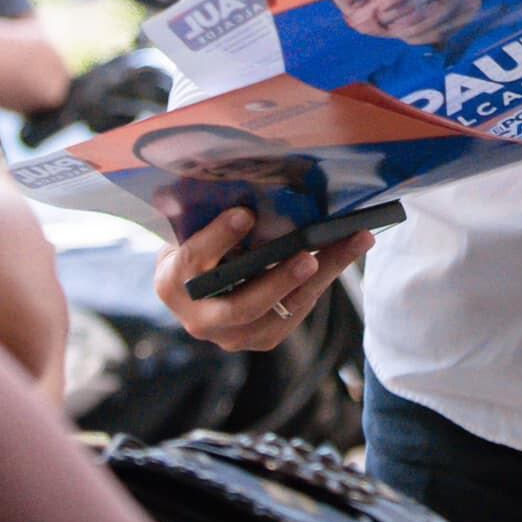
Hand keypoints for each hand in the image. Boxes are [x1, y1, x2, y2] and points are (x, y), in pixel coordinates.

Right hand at [154, 207, 372, 352]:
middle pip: (242, 306)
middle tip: (309, 255)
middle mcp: (199, 318)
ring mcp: (231, 336)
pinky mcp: (261, 339)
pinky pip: (294, 314)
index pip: (194, 260)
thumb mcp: (189, 228)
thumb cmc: (195, 245)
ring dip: (318, 279)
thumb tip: (246, 182)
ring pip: (279, 313)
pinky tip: (341, 254)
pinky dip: (318, 284)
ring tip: (348, 245)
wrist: (195, 289)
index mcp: (172, 281)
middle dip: (278, 280)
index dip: (219, 237)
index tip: (246, 214)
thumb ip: (207, 212)